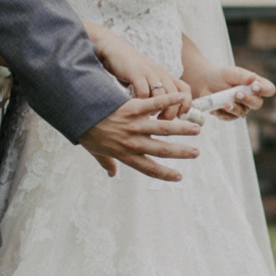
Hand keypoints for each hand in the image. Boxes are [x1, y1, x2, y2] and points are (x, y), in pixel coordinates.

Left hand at [79, 96, 202, 180]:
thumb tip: (111, 174)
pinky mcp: (132, 108)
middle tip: (196, 153)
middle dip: (180, 152)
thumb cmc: (87, 132)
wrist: (78, 113)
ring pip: (162, 128)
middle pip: (161, 149)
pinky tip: (181, 99)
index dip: (164, 174)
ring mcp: (134, 125)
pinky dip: (168, 100)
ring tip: (196, 129)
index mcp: (125, 154)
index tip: (179, 176)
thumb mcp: (96, 152)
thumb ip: (107, 163)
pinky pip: (153, 104)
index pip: (149, 168)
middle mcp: (132, 142)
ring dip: (181, 129)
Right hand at [93, 30, 189, 117]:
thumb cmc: (132, 69)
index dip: (187, 103)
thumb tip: (165, 109)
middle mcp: (160, 73)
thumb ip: (157, 89)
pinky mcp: (136, 72)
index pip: (185, 89)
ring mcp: (149, 72)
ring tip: (152, 118)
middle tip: (165, 121)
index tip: (180, 116)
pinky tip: (137, 108)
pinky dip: (142, 101)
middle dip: (172, 111)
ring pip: (161, 94)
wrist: (115, 50)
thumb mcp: (149, 77)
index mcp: (165, 75)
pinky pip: (143, 90)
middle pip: (175, 94)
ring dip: (158, 109)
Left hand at [200, 66, 275, 117]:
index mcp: (256, 86)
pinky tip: (216, 107)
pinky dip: (222, 112)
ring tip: (225, 103)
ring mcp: (242, 108)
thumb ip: (242, 76)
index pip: (269, 90)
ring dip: (234, 108)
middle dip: (247, 99)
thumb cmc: (222, 76)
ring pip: (243, 112)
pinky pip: (229, 117)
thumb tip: (253, 78)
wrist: (205, 83)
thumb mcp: (231, 72)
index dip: (264, 90)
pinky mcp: (231, 115)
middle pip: (257, 104)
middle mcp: (252, 98)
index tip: (253, 86)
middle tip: (237, 94)